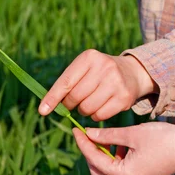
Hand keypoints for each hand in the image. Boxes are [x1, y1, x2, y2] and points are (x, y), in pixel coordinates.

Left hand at [39, 50, 157, 120]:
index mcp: (89, 57)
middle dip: (70, 104)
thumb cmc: (99, 73)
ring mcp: (116, 82)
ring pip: (86, 108)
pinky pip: (99, 116)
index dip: (52, 98)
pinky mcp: (124, 98)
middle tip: (73, 103)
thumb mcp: (85, 68)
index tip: (42, 111)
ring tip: (89, 102)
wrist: (132, 72)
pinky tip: (101, 107)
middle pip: (75, 97)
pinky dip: (95, 116)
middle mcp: (104, 67)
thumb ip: (67, 84)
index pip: (66, 82)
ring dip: (83, 111)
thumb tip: (46, 107)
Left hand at [72, 122, 174, 174]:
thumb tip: (88, 133)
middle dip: (90, 153)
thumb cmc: (163, 139)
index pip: (95, 160)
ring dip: (102, 156)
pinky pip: (121, 172)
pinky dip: (115, 159)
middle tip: (85, 135)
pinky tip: (119, 145)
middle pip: (98, 171)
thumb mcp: (133, 134)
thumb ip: (108, 135)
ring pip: (109, 172)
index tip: (75, 130)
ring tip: (103, 137)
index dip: (83, 143)